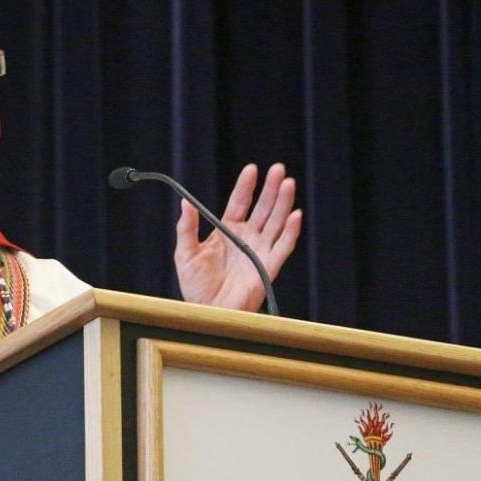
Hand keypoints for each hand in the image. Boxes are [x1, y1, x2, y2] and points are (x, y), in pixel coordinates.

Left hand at [174, 163, 300, 311]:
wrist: (206, 312)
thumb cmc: (195, 287)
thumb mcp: (185, 253)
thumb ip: (187, 227)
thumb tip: (186, 203)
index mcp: (227, 232)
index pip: (240, 203)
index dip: (246, 186)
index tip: (252, 169)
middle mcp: (246, 238)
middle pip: (263, 208)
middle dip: (271, 188)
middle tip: (278, 169)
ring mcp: (259, 251)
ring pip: (275, 222)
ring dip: (283, 203)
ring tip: (288, 183)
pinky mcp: (268, 267)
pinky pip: (283, 246)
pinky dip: (290, 231)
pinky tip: (295, 214)